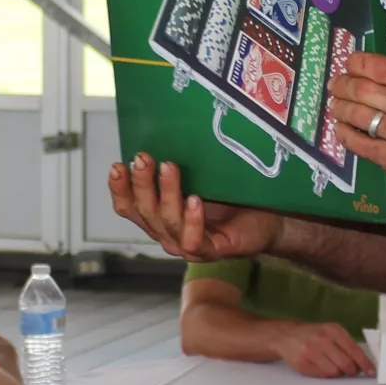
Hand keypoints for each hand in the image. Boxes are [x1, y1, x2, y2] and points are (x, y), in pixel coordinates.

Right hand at [107, 152, 285, 260]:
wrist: (268, 217)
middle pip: (144, 213)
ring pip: (168, 223)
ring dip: (167, 194)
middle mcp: (168, 233)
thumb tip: (161, 133)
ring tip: (169, 168)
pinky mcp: (212, 251)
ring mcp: (188, 244)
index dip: (119, 189)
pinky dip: (193, 220)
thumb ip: (175, 168)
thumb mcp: (199, 177)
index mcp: (159, 216)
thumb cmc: (230, 197)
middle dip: (141, 184)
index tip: (117, 165)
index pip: (129, 207)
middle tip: (144, 159)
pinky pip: (195, 240)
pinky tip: (195, 201)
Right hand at [277, 321, 372, 378]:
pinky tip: (321, 366)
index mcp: (333, 330)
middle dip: (352, 371)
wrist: (286, 336)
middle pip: (346, 364)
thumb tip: (362, 362)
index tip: (371, 372)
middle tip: (351, 371)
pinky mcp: (302, 363)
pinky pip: (322, 376)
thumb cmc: (313, 334)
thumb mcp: (330, 332)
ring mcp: (311, 352)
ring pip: (334, 372)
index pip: (354, 350)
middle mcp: (322, 340)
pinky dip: (325, 374)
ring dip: (338, 373)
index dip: (364, 363)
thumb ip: (346, 344)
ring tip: (332, 365)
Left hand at [328, 45, 385, 201]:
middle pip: (365, 91)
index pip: (383, 68)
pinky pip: (361, 146)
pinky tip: (341, 128)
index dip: (359, 62)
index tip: (351, 62)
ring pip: (360, 116)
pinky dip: (346, 134)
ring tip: (336, 104)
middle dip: (343, 84)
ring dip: (341, 107)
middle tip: (337, 83)